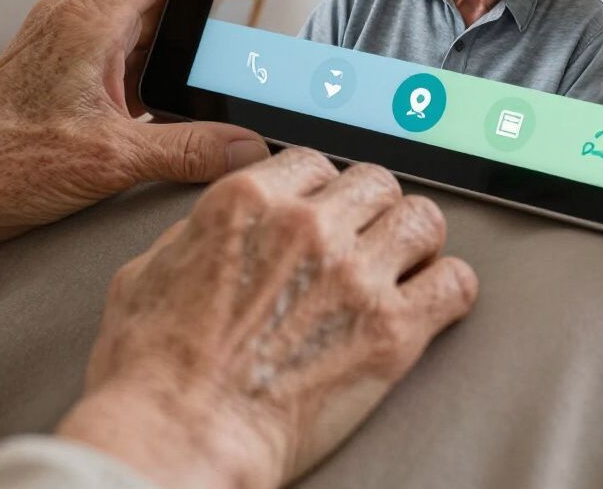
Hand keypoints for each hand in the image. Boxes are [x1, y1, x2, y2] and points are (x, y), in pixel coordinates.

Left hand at [0, 0, 267, 267]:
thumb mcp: (109, 160)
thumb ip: (187, 150)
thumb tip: (245, 146)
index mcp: (89, 23)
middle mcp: (76, 22)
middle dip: (195, 5)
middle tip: (234, 22)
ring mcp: (65, 44)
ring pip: (138, 29)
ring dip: (170, 48)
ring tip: (200, 77)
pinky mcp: (58, 70)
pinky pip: (119, 55)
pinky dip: (147, 70)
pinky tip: (161, 102)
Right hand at [58, 148, 478, 488]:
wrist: (179, 441)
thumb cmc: (152, 370)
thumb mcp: (148, 271)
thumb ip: (198, 230)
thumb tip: (223, 222)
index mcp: (251, 201)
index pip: (316, 161)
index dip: (323, 188)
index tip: (327, 208)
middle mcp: (310, 225)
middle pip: (376, 183)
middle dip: (372, 209)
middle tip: (366, 237)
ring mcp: (355, 274)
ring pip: (423, 218)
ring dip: (415, 239)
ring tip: (405, 261)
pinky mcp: (391, 330)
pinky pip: (454, 283)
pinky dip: (450, 287)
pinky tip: (434, 298)